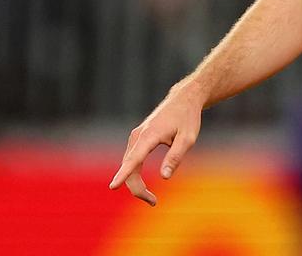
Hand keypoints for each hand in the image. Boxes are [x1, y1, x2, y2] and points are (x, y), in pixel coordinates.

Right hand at [108, 81, 205, 205]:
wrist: (183, 99)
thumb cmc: (187, 118)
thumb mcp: (188, 138)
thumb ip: (175, 157)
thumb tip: (164, 177)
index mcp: (149, 136)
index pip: (134, 159)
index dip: (123, 174)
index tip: (113, 186)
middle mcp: (137, 136)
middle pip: (130, 168)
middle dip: (137, 189)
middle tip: (154, 202)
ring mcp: (135, 137)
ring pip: (129, 166)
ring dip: (136, 184)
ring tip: (152, 199)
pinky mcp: (137, 139)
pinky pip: (131, 161)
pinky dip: (134, 174)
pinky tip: (142, 186)